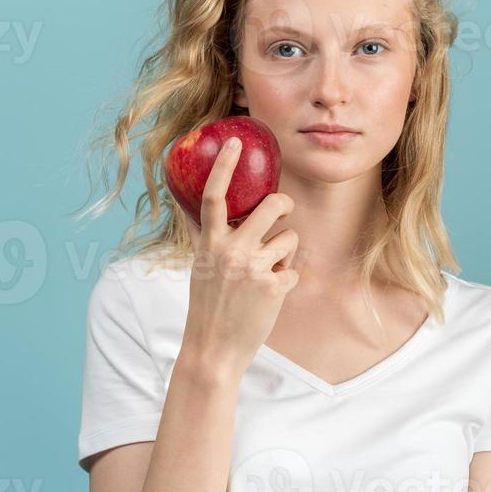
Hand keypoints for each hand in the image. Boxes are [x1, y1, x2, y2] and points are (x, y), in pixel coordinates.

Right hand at [179, 135, 298, 376]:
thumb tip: (197, 210)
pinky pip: (293, 269)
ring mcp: (254, 269)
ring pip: (290, 238)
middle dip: (284, 205)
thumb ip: (206, 238)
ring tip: (268, 272)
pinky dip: (285, 281)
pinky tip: (269, 296)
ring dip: (285, 252)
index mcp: (209, 244)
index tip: (236, 142)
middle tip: (283, 213)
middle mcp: (231, 251)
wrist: (213, 349)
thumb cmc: (207, 306)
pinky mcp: (274, 287)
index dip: (225, 166)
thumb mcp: (201, 267)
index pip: (214, 196)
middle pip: (272, 206)